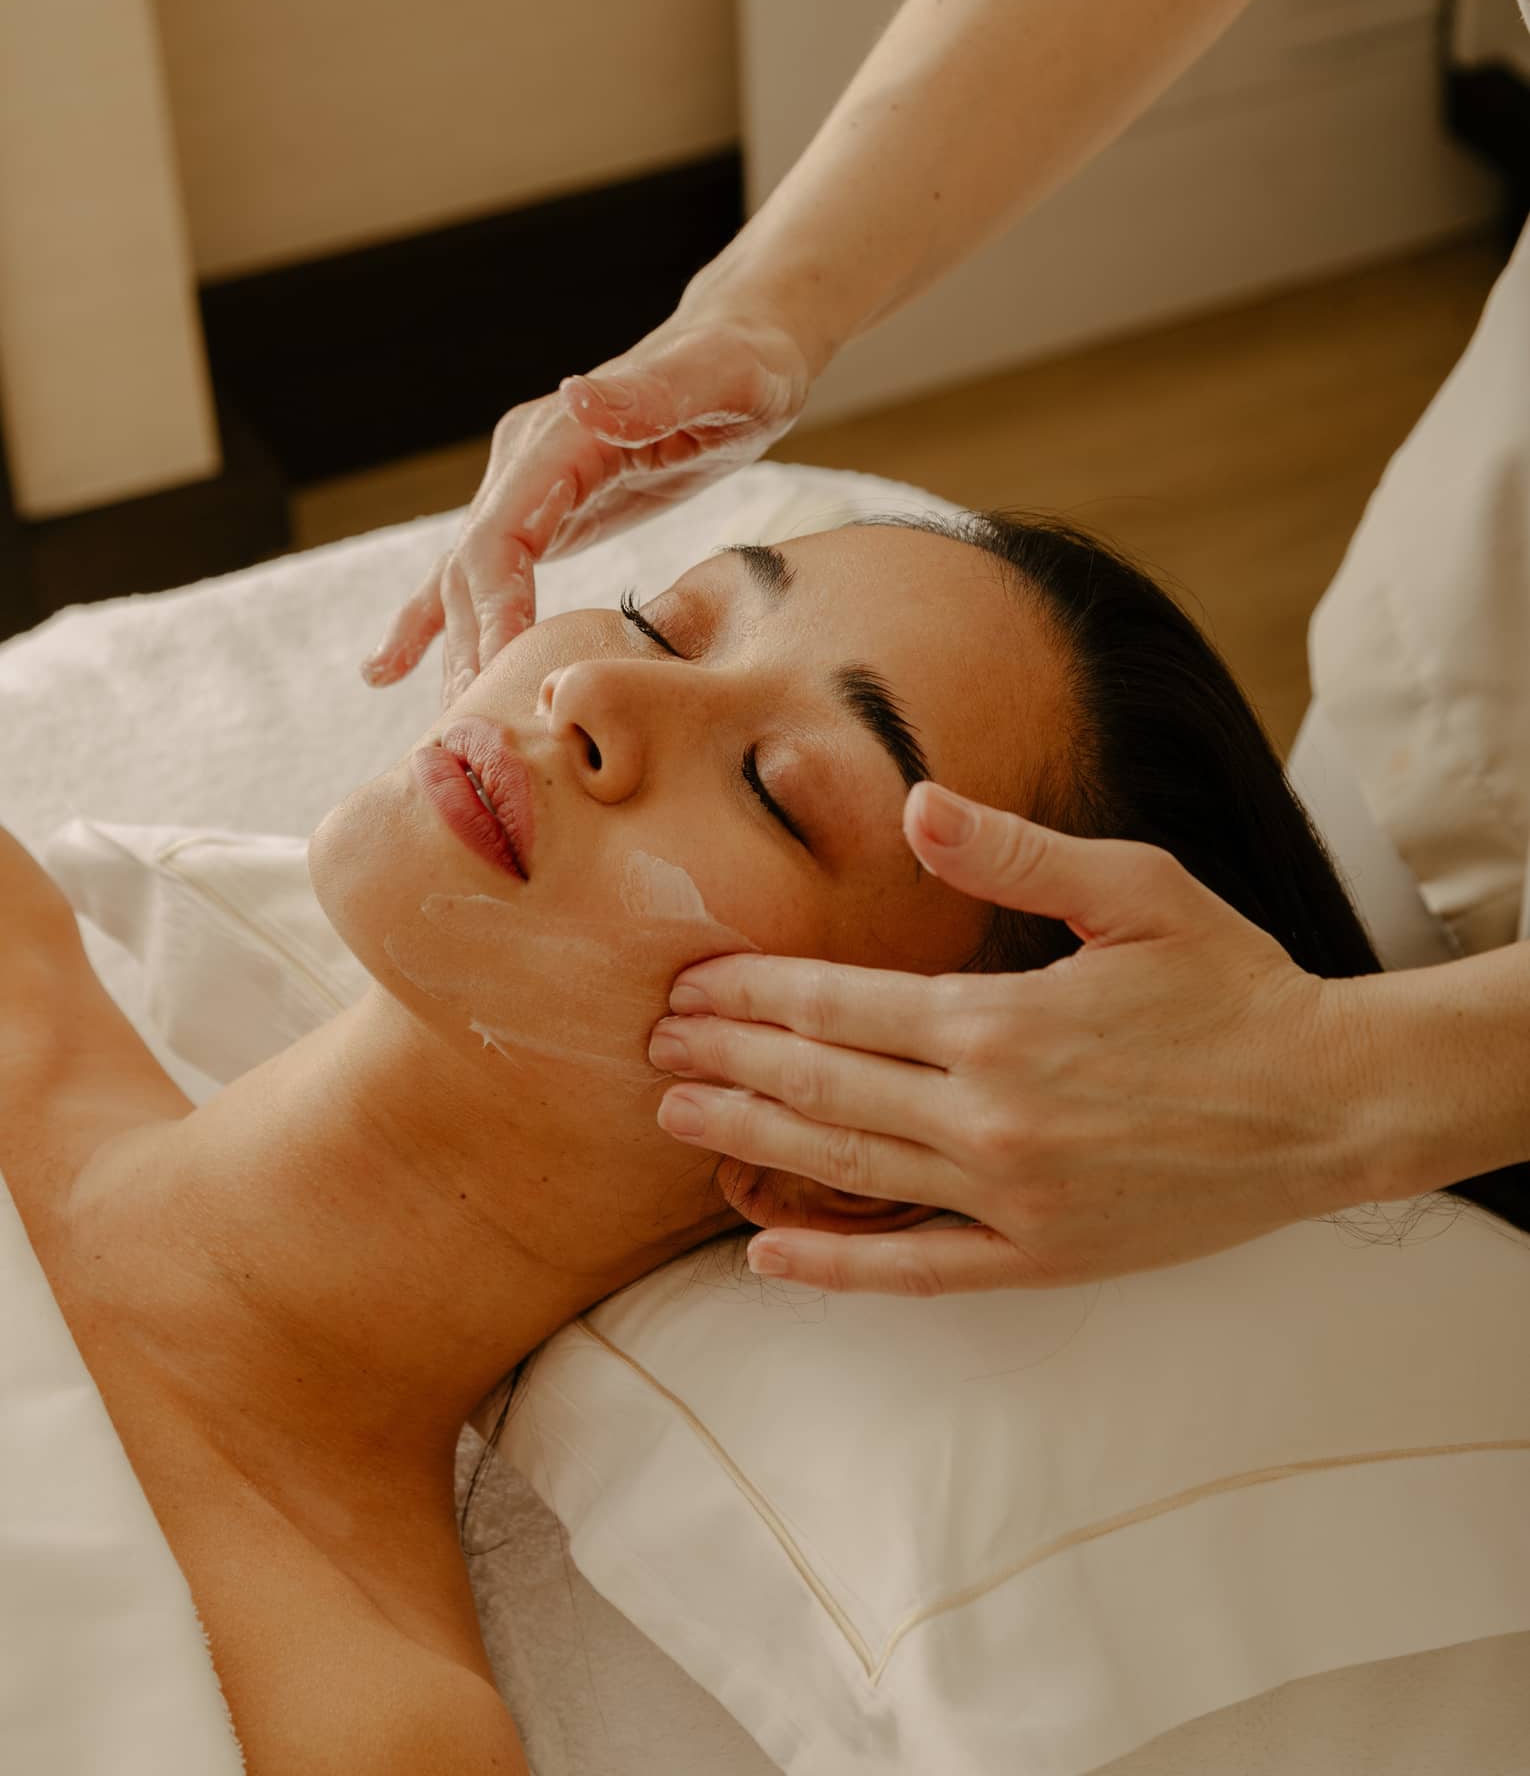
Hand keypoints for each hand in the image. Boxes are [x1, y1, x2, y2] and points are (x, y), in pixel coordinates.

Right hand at [359, 308, 812, 704]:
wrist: (745, 345)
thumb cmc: (746, 366)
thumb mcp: (718, 379)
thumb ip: (649, 394)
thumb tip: (573, 395)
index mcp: (558, 440)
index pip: (499, 540)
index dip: (493, 613)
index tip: (499, 681)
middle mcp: (525, 460)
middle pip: (473, 573)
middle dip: (470, 653)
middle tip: (473, 735)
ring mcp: (526, 484)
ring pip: (467, 582)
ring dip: (453, 652)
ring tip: (444, 728)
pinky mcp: (542, 507)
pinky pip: (477, 572)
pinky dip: (431, 620)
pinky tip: (388, 668)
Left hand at [649, 782, 1381, 1293]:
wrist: (1330, 1104)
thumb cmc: (1233, 984)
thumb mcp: (1137, 890)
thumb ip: (1016, 852)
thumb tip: (912, 808)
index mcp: (1002, 1020)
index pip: (837, 1006)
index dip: (752, 994)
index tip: (688, 985)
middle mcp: (991, 1116)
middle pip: (820, 1086)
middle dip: (725, 1063)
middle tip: (649, 1050)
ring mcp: (1012, 1197)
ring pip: (847, 1171)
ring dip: (750, 1145)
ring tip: (676, 1121)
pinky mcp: (1041, 1256)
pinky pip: (917, 1269)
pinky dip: (835, 1266)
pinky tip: (765, 1259)